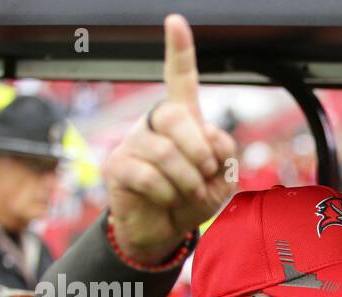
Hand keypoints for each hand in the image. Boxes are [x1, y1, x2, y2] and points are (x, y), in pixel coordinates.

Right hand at [104, 14, 235, 263]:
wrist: (164, 230)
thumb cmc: (191, 198)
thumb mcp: (222, 177)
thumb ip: (224, 153)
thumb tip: (207, 136)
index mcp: (182, 120)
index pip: (180, 79)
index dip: (179, 51)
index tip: (175, 21)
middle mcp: (153, 124)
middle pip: (176, 116)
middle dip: (200, 151)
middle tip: (205, 174)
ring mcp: (132, 143)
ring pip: (165, 153)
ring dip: (188, 182)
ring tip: (189, 194)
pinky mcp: (117, 167)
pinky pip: (150, 177)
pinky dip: (168, 194)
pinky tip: (167, 200)